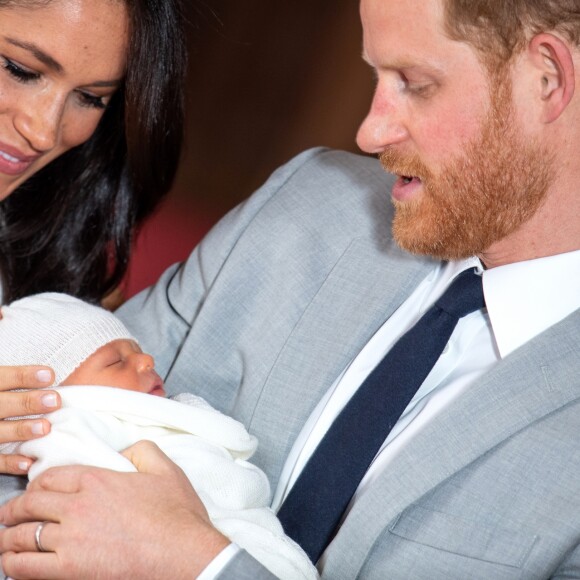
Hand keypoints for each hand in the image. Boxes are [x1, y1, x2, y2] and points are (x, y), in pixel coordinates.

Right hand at [0, 365, 58, 474]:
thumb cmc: (2, 400)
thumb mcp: (2, 386)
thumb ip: (17, 382)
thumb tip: (57, 377)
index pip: (3, 377)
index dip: (24, 376)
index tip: (50, 376)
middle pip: (2, 404)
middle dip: (28, 402)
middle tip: (55, 401)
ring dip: (21, 430)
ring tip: (45, 428)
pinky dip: (10, 462)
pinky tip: (29, 462)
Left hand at [0, 440, 230, 578]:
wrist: (184, 554)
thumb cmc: (177, 515)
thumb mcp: (165, 469)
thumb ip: (141, 450)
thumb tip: (125, 450)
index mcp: (97, 479)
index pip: (50, 478)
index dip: (36, 484)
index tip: (33, 491)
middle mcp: (78, 506)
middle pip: (29, 504)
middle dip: (14, 510)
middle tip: (10, 515)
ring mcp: (71, 540)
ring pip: (22, 536)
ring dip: (8, 538)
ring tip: (5, 541)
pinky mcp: (70, 570)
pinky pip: (26, 567)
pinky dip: (14, 564)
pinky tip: (13, 563)